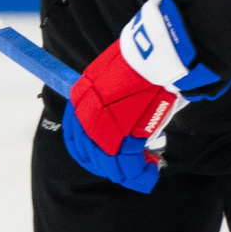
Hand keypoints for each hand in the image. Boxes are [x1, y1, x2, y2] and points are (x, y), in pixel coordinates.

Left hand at [61, 0, 227, 190]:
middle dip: (108, 165)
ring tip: (146, 171)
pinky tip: (151, 172)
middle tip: (129, 168)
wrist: (155, 57)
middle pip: (89, 153)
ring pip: (108, 163)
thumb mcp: (116, 76)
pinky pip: (127, 167)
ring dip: (127, 172)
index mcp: (80, 97)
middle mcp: (85, 116)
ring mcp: (100, 130)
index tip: (104, 157)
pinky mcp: (120, 140)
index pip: (75, 134)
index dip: (89, 150)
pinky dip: (140, 175)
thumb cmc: (142, 62)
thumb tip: (124, 112)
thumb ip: (113, 98)